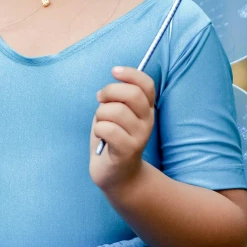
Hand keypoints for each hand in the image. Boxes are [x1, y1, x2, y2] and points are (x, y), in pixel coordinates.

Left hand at [89, 66, 155, 192]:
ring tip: (102, 124)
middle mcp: (147, 121)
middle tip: (100, 99)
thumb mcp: (116, 114)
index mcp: (146, 108)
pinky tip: (101, 138)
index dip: (131, 73)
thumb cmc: (113, 139)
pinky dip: (98, 130)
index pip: (147, 84)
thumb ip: (117, 99)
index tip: (114, 71)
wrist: (117, 176)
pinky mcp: (128, 150)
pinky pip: (107, 129)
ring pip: (115, 111)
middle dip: (109, 92)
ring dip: (101, 115)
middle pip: (132, 94)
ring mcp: (140, 136)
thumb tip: (107, 92)